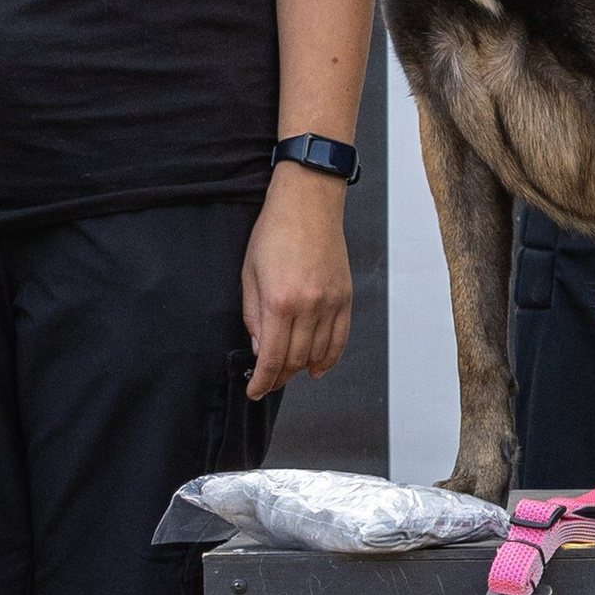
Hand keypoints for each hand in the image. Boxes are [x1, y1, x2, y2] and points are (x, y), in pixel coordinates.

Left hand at [242, 167, 353, 397]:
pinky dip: (329, 357)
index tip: (255, 390)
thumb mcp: (249, 274)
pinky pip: (340, 338)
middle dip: (279, 377)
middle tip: (267, 382)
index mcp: (279, 301)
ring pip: (318, 353)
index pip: (271, 357)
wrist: (308, 204)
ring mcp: (331, 303)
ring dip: (302, 370)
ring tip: (288, 374)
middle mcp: (308, 306)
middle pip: (295, 360)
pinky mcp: (345, 297)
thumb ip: (252, 316)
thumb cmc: (274, 232)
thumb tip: (258, 348)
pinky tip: (318, 367)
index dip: (262, 381)